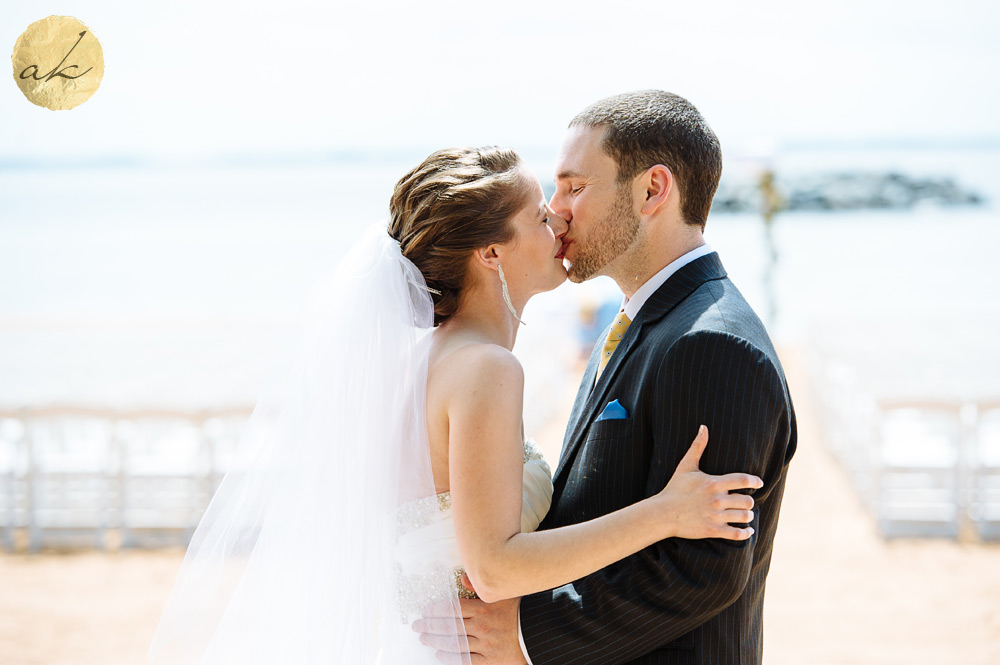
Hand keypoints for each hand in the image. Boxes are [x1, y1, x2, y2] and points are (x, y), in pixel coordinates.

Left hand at [413, 574, 525, 664]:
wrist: (540, 636)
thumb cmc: (523, 612)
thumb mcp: (505, 594)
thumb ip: (482, 586)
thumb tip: (462, 577)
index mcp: (485, 609)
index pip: (453, 609)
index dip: (436, 610)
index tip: (425, 611)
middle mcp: (484, 627)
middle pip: (450, 627)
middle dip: (430, 626)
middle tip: (417, 626)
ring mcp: (487, 646)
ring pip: (454, 644)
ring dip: (436, 641)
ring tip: (424, 638)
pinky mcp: (491, 661)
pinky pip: (466, 661)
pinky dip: (451, 658)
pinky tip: (440, 654)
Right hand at [657, 425, 762, 539]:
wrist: (663, 513)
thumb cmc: (674, 489)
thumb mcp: (685, 466)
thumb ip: (698, 447)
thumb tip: (704, 427)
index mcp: (714, 483)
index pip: (743, 480)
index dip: (755, 481)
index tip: (759, 483)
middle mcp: (717, 499)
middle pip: (747, 500)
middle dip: (749, 501)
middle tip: (745, 502)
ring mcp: (716, 515)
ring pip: (744, 516)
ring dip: (747, 516)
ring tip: (745, 514)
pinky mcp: (713, 530)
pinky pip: (737, 533)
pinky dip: (745, 533)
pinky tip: (747, 530)